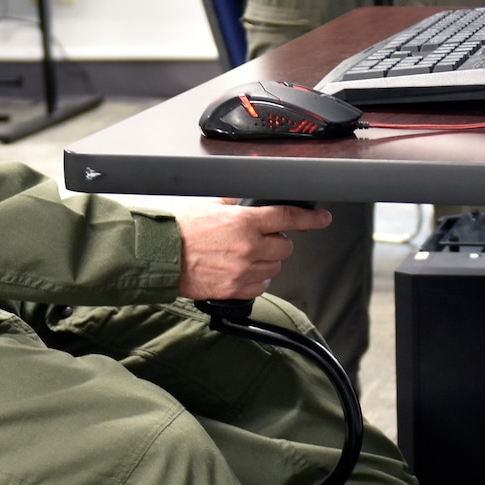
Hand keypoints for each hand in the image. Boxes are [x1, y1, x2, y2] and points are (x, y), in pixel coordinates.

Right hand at [177, 203, 332, 301]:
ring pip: (274, 268)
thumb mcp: (211, 205)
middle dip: (276, 243)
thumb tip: (248, 195)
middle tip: (259, 240)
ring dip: (266, 262)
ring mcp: (243, 271)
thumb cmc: (181, 230)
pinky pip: (261, 286)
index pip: (288, 218)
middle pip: (285, 247)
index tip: (323, 218)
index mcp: (245, 222)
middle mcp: (248, 247)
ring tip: (243, 256)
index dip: (311, 218)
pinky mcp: (235, 289)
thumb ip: (236, 201)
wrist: (161, 256)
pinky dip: (256, 279)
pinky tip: (240, 271)